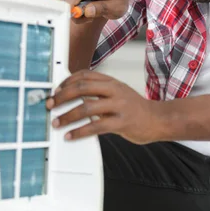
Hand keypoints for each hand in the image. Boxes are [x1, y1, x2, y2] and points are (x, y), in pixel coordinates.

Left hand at [46, 70, 164, 144]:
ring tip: (57, 122)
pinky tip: (70, 136)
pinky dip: (79, 132)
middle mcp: (114, 90)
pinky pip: (96, 127)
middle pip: (82, 88)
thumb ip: (100, 92)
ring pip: (87, 107)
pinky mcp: (122, 122)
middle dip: (62, 97)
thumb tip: (74, 96)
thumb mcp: (118, 93)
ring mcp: (119, 105)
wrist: (158, 119)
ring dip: (67, 116)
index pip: (84, 75)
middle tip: (51, 105)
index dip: (66, 82)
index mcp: (112, 81)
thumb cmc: (135, 108)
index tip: (55, 91)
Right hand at [63, 0, 128, 22]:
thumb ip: (103, 9)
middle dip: (75, 10)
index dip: (72, 1)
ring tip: (91, 11)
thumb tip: (87, 11)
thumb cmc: (117, 1)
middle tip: (88, 18)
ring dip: (76, 9)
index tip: (69, 13)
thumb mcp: (117, 9)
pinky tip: (85, 5)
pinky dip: (74, 5)